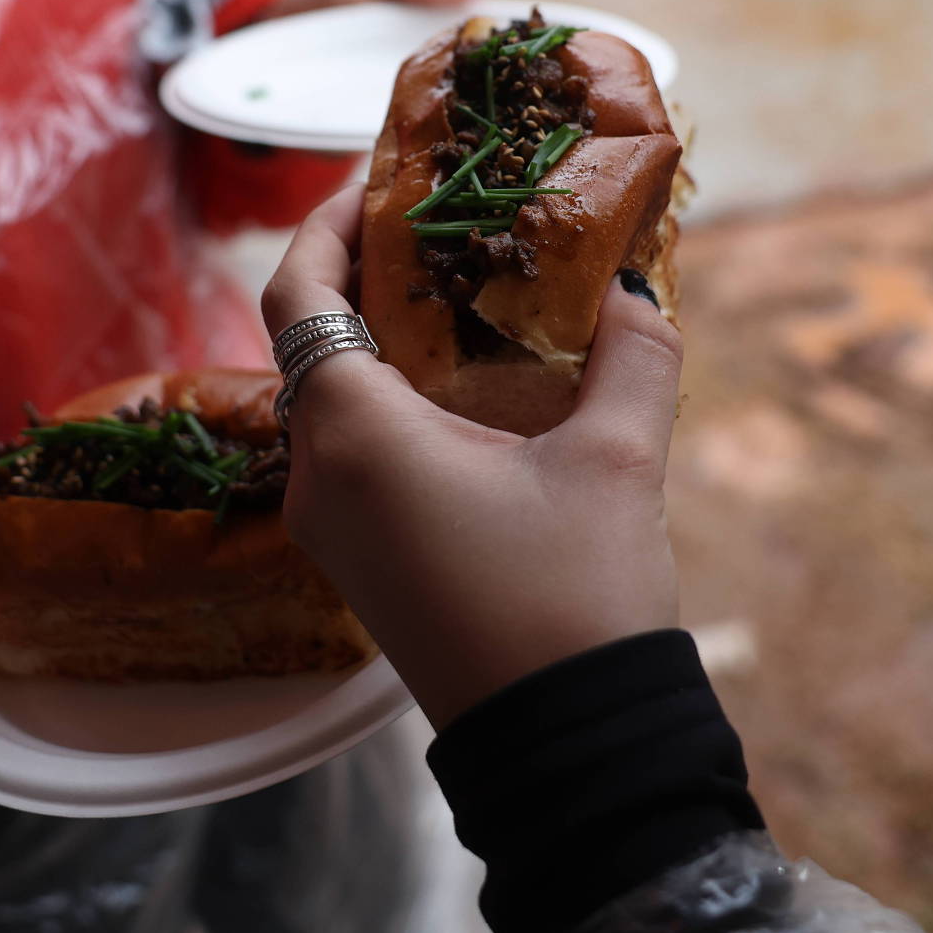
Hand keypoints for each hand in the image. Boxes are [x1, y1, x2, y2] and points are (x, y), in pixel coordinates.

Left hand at [262, 187, 683, 727]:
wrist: (565, 750)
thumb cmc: (577, 600)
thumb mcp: (617, 460)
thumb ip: (631, 355)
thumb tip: (636, 289)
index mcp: (355, 434)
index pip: (297, 293)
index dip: (327, 224)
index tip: (378, 181)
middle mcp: (318, 478)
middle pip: (311, 343)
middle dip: (364, 278)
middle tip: (438, 230)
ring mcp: (330, 531)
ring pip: (331, 403)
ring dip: (379, 345)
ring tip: (461, 301)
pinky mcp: (360, 567)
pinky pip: (351, 456)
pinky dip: (390, 405)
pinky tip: (468, 395)